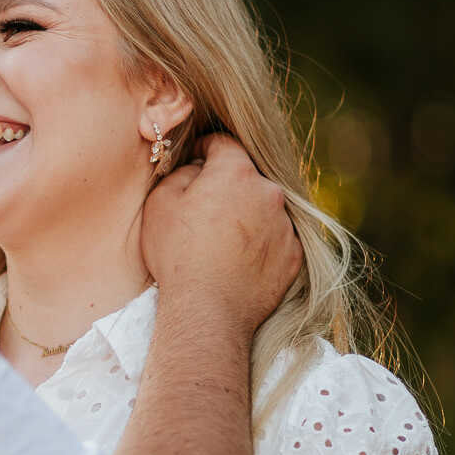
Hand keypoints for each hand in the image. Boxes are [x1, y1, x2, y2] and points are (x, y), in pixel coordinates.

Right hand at [141, 134, 301, 335]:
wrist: (208, 311)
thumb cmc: (178, 255)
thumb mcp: (161, 203)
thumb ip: (182, 172)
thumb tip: (198, 167)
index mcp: (236, 173)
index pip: (224, 144)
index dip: (207, 148)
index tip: (197, 159)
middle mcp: (269, 193)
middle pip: (247, 176)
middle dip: (228, 185)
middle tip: (205, 208)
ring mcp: (285, 225)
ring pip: (264, 208)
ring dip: (247, 214)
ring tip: (222, 240)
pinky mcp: (294, 255)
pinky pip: (276, 238)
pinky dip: (261, 242)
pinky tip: (238, 260)